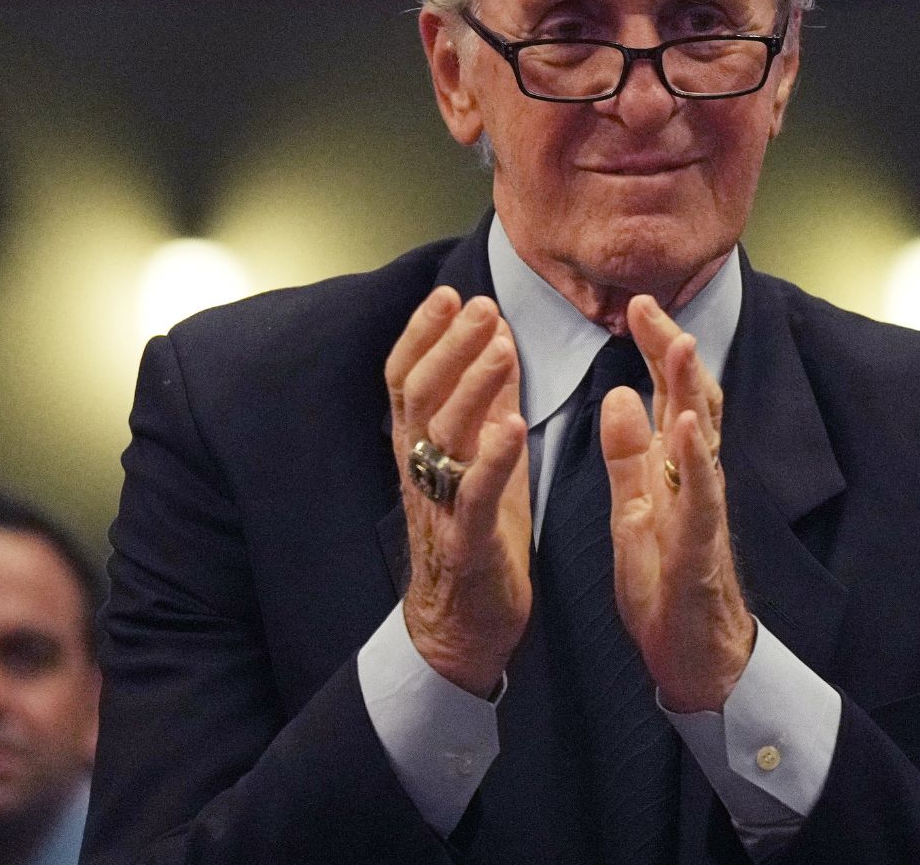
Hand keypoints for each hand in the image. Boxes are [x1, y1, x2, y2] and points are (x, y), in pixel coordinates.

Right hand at [384, 287, 531, 696]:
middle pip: (421, 393)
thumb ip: (487, 400)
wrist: (462, 627)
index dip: (423, 334)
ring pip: (445, 434)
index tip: (450, 293)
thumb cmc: (475, 535)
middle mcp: (420, 469)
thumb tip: (497, 337)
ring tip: (501, 346)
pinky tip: (513, 425)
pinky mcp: (468, 541)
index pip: (406, 377)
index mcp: (420, 446)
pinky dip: (493, 457)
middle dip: (449, 345)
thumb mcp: (481, 456)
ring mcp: (440, 504)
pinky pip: (474, 494)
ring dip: (473, 386)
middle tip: (480, 305)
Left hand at [602, 294, 754, 712]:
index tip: (636, 303)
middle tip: (649, 303)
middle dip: (672, 351)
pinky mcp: (700, 549)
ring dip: (691, 391)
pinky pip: (701, 499)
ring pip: (703, 441)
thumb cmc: (667, 584)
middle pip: (691, 402)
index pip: (668, 395)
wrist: (695, 658)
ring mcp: (703, 512)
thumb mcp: (635, 510)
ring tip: (680, 345)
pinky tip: (685, 427)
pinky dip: (694, 460)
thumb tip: (621, 392)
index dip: (656, 348)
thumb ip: (629, 455)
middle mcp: (695, 481)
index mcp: (674, 470)